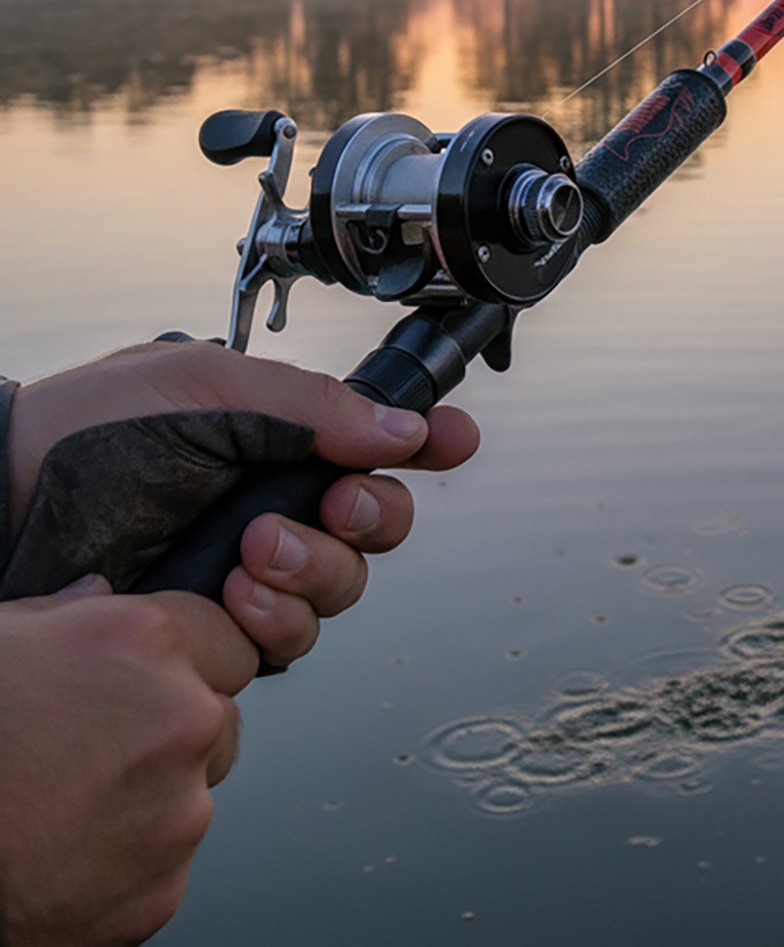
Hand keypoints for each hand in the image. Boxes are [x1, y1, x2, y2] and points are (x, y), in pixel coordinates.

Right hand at [0, 577, 256, 946]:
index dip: (192, 662)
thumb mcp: (0, 641)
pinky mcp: (159, 890)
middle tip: (97, 750)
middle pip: (220, 719)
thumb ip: (68, 612)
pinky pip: (166, 864)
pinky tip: (67, 855)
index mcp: (149, 644)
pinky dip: (128, 865)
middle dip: (177, 732)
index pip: (228, 642)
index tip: (155, 681)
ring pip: (195, 793)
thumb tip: (98, 594)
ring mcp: (177, 812)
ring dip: (153, 798)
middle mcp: (184, 720)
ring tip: (69, 806)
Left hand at [7, 342, 479, 665]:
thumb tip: (406, 431)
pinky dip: (276, 617)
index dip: (428, 441)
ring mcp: (248, 568)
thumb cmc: (84, 437)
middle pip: (378, 522)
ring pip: (343, 587)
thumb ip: (313, 406)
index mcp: (276, 433)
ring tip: (255, 553)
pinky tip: (233, 595)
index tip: (456, 441)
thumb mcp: (206, 388)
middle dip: (370, 516)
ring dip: (315, 570)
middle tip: (333, 506)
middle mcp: (273, 500)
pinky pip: (291, 638)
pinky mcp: (218, 630)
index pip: (375, 438)